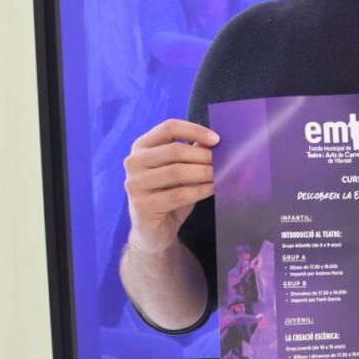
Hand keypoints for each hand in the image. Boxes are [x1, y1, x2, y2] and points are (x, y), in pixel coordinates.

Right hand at [124, 118, 219, 254]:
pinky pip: (178, 194)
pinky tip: (213, 189)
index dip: (194, 130)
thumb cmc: (169, 194)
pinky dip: (200, 190)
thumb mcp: (181, 169)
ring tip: (221, 175)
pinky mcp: (142, 205)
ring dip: (203, 173)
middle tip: (224, 162)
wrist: (154, 230)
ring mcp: (134, 184)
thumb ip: (193, 152)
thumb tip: (216, 140)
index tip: (216, 140)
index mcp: (141, 146)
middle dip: (203, 156)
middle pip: (174, 150)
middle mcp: (133, 162)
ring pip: (176, 172)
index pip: (168, 128)